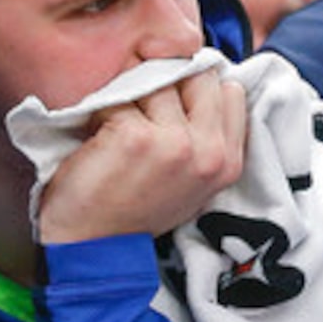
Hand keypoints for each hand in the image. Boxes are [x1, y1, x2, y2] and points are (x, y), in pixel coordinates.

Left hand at [34, 70, 246, 244]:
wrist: (93, 245)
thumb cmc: (135, 209)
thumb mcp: (191, 180)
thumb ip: (206, 136)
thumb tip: (199, 80)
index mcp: (228, 161)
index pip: (229, 91)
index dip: (198, 89)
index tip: (174, 101)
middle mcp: (210, 152)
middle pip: (197, 76)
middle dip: (168, 81)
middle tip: (143, 108)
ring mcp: (175, 143)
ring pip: (156, 80)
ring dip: (131, 94)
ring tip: (118, 126)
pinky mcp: (136, 136)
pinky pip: (118, 94)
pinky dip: (101, 108)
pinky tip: (98, 136)